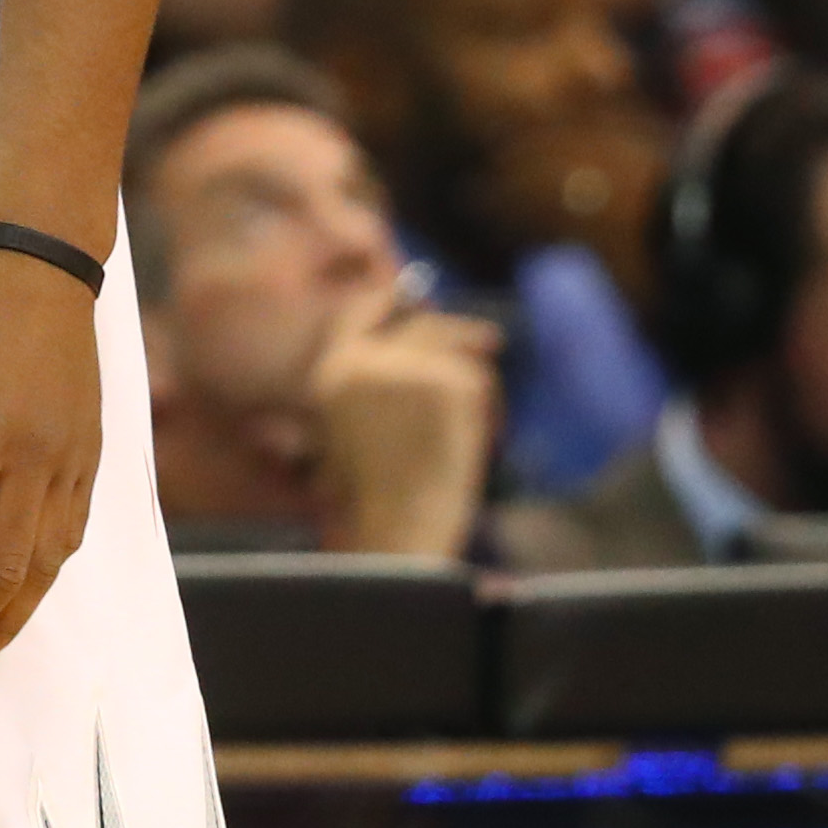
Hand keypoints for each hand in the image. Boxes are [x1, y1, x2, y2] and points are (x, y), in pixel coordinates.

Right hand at [307, 282, 499, 559]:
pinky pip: (482, 380)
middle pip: (421, 323)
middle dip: (458, 332)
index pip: (363, 308)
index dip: (394, 300)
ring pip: (460, 350)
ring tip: (483, 426)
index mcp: (333, 369)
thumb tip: (423, 335)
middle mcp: (366, 358)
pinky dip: (493, 408)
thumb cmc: (376, 499)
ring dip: (477, 382)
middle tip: (489, 341)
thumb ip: (375, 381)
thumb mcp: (352, 429)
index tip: (421, 298)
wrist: (396, 529)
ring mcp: (408, 365)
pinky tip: (486, 439)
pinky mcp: (449, 381)